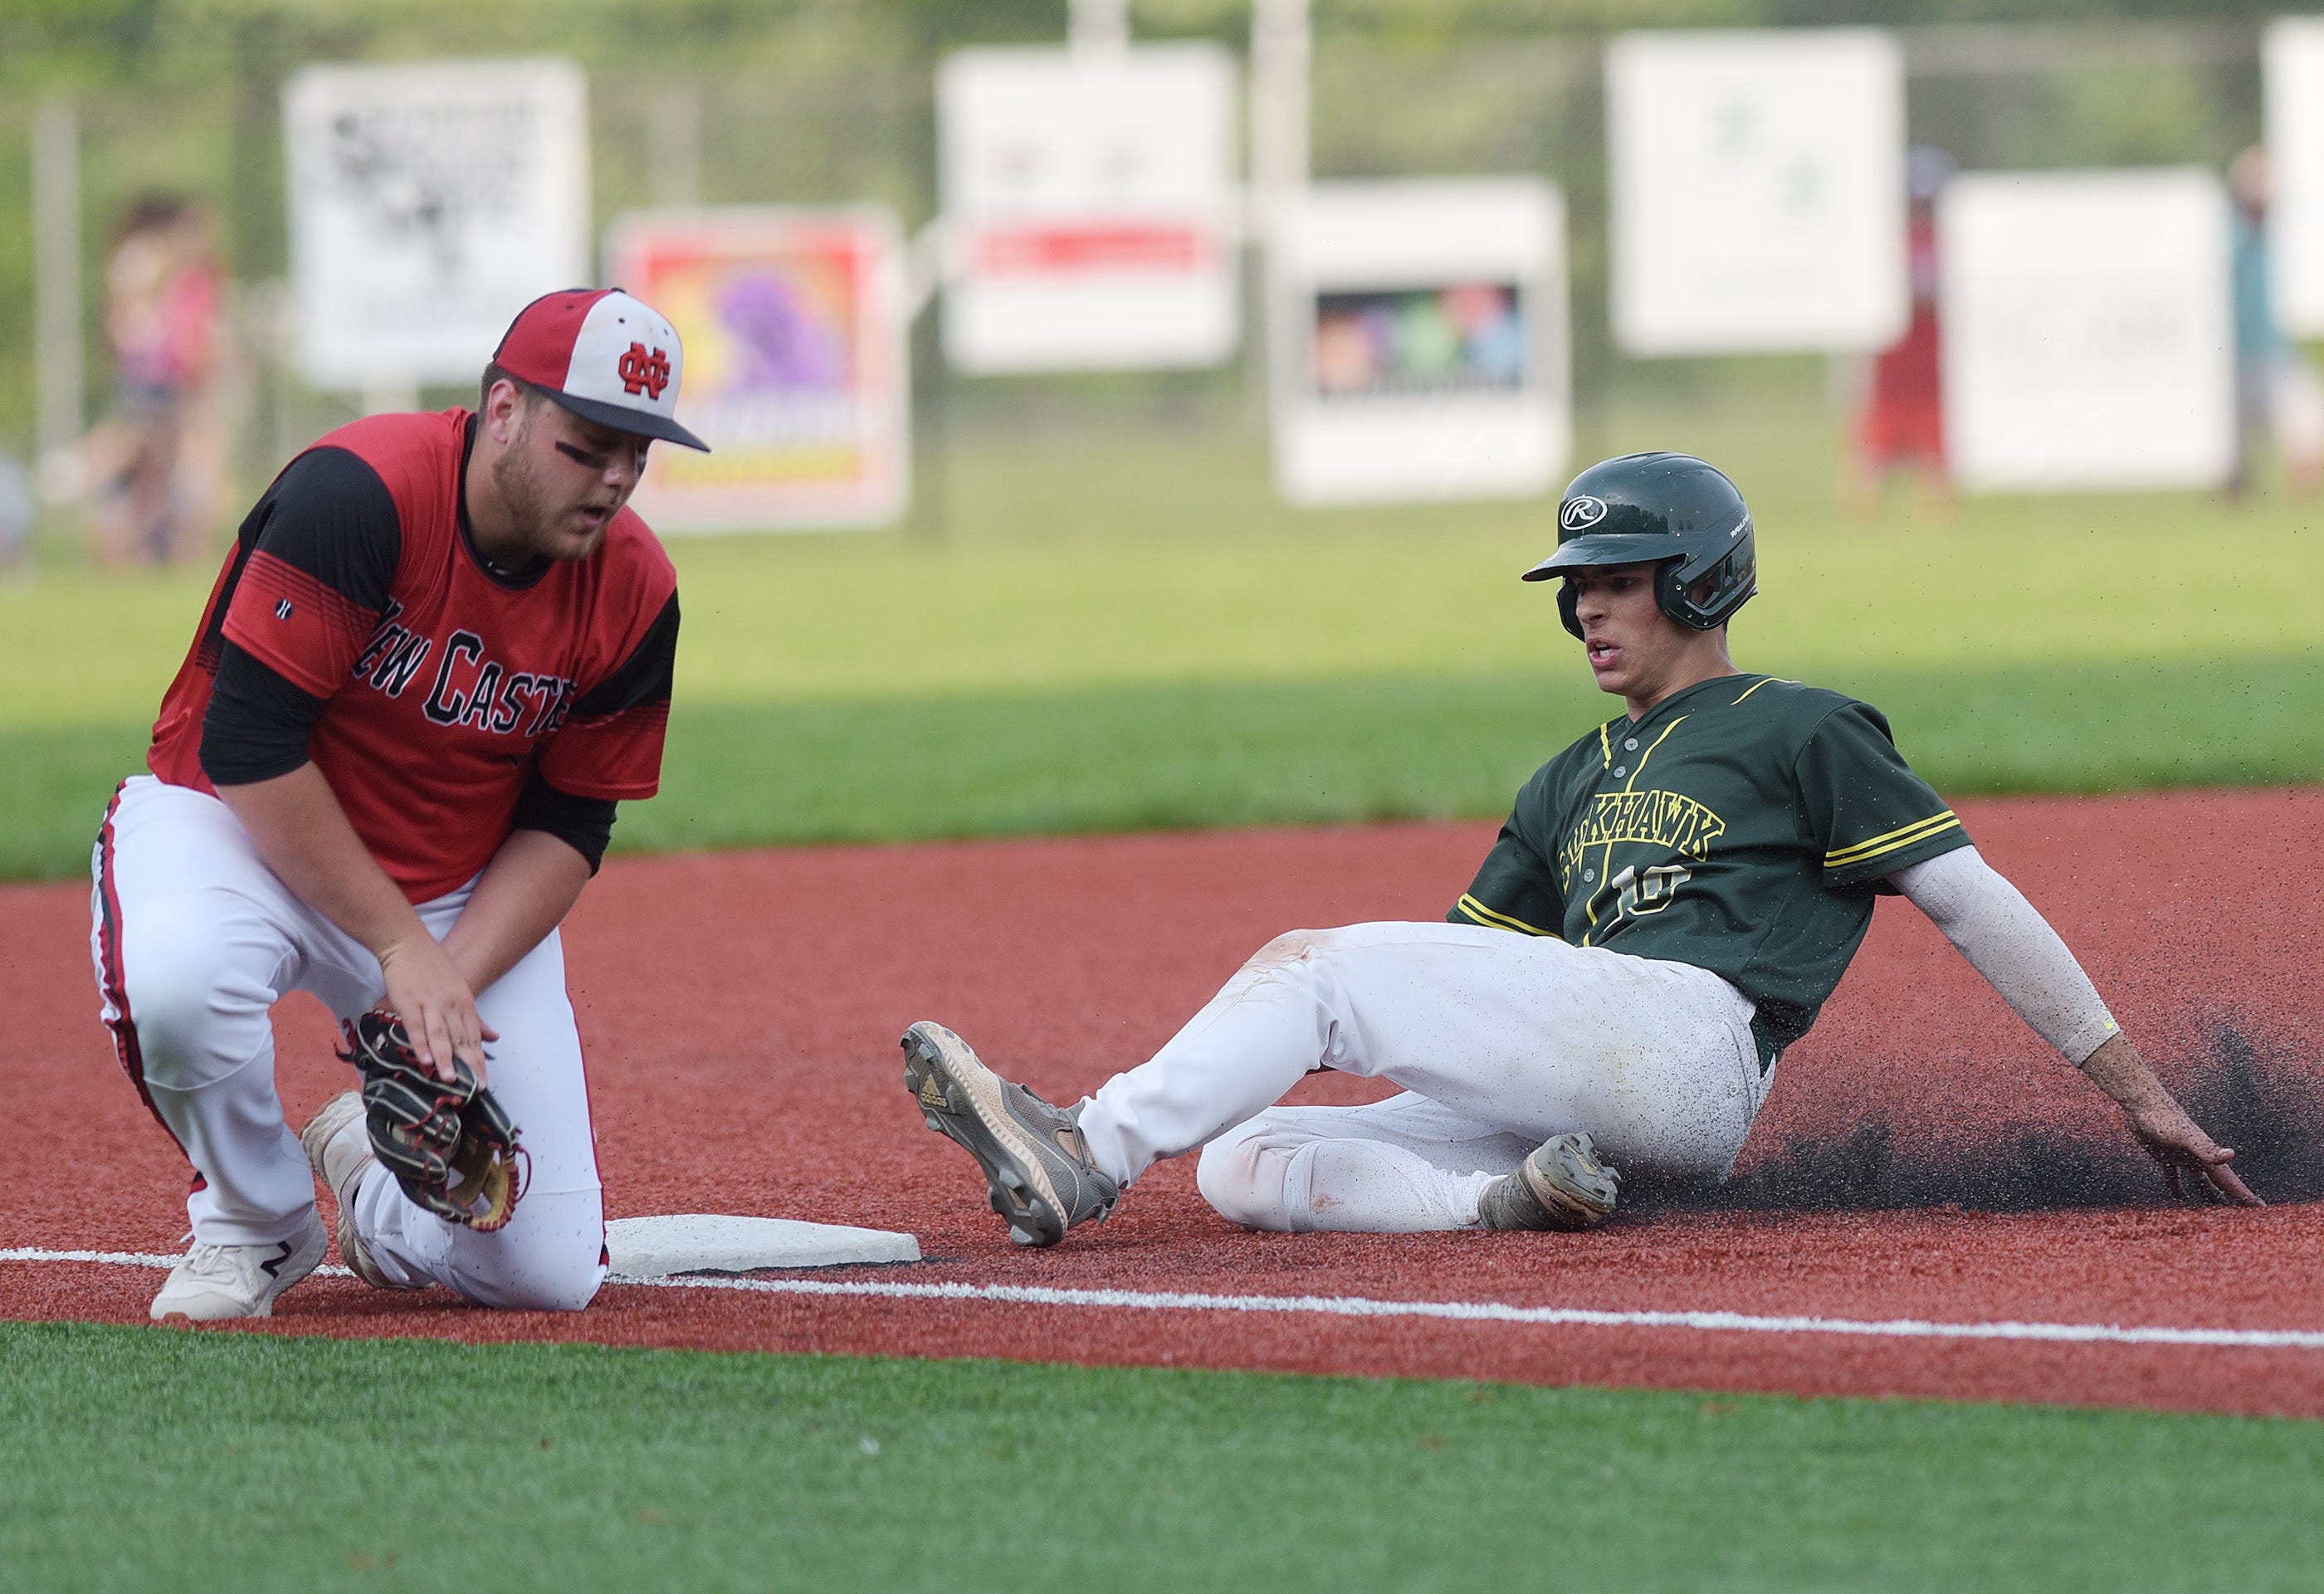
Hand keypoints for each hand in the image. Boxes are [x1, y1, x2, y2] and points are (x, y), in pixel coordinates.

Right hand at [376, 934, 497, 1083]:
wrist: (408, 943)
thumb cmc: (432, 967)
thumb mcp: (459, 989)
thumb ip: (473, 1016)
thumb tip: (493, 1036)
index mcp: (465, 1002)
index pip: (475, 1037)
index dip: (479, 1060)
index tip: (483, 1081)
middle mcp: (452, 1004)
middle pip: (462, 1040)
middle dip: (470, 1066)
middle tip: (475, 1088)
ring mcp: (431, 1003)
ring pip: (441, 1036)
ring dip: (447, 1059)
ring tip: (451, 1080)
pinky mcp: (409, 1002)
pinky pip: (417, 1028)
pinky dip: (422, 1045)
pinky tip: (426, 1061)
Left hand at [2124, 1101, 2263, 1206]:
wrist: (2144, 1104)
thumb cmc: (2165, 1119)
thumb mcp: (2186, 1136)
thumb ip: (2207, 1148)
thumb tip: (2231, 1155)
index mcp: (2208, 1157)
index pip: (2231, 1182)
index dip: (2245, 1196)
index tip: (2262, 1208)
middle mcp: (2199, 1158)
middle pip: (2219, 1183)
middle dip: (2231, 1198)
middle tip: (2242, 1215)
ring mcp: (2183, 1157)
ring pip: (2200, 1182)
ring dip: (2207, 1195)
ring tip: (2215, 1211)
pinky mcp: (2165, 1156)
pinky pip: (2174, 1176)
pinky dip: (2177, 1188)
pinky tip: (2179, 1197)